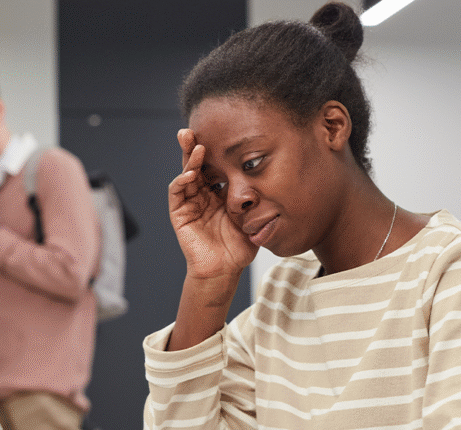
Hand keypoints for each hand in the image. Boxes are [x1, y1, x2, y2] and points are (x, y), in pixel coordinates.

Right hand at [170, 129, 257, 278]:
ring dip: (187, 159)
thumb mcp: (254, 216)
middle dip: (193, 145)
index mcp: (218, 192)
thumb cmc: (240, 246)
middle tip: (193, 128)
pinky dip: (181, 181)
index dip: (214, 149)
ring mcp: (189, 203)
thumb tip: (283, 177)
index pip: (214, 165)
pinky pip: (177, 193)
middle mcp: (202, 194)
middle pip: (196, 164)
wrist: (225, 270)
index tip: (220, 131)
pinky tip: (190, 173)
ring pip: (185, 173)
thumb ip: (259, 199)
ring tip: (194, 145)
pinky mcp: (179, 214)